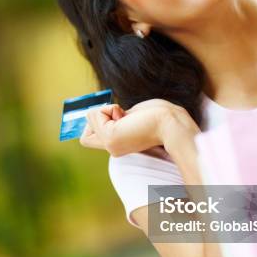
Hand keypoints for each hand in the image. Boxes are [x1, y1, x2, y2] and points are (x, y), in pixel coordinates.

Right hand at [80, 98, 195, 156]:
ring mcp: (110, 145)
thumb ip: (116, 118)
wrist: (171, 124)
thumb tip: (95, 112)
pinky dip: (109, 108)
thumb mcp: (131, 117)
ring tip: (127, 116)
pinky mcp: (110, 138)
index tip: (121, 118)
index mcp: (119, 145)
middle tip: (123, 117)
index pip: (90, 139)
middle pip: (85, 133)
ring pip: (90, 118)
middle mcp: (113, 149)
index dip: (98, 122)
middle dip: (99, 116)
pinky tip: (125, 115)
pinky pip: (95, 113)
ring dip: (107, 109)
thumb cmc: (159, 116)